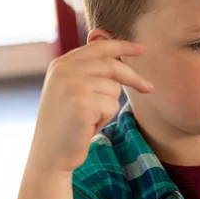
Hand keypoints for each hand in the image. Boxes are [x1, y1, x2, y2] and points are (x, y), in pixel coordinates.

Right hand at [28, 40, 152, 172]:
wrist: (50, 153)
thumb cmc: (66, 124)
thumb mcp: (72, 91)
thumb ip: (88, 71)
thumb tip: (118, 55)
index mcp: (61, 64)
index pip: (98, 47)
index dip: (122, 45)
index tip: (141, 48)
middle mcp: (64, 70)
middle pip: (111, 65)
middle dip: (133, 77)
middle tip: (149, 88)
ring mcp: (72, 85)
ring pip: (113, 88)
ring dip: (108, 107)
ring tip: (91, 118)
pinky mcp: (81, 103)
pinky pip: (111, 105)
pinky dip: (105, 119)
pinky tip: (88, 126)